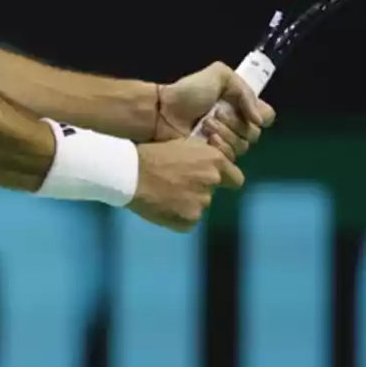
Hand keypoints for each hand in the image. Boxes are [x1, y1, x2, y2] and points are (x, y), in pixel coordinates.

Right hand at [127, 139, 243, 231]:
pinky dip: (176, 215)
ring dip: (186, 202)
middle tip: (177, 185)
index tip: (213, 181)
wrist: (130, 173)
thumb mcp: (182, 145)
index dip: (225, 179)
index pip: (235, 178)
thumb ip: (201, 157)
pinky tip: (161, 206)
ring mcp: (202, 203)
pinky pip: (187, 220)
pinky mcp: (189, 221)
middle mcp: (213, 181)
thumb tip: (209, 165)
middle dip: (199, 189)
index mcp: (214, 160)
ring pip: (198, 206)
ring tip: (164, 194)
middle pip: (213, 191)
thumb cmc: (151, 153)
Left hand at [152, 62, 275, 159]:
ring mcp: (226, 142)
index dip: (260, 115)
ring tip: (205, 125)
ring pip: (242, 147)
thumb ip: (244, 90)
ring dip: (225, 134)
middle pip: (255, 134)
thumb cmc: (189, 91)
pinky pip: (229, 158)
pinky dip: (220, 147)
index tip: (247, 112)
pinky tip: (205, 139)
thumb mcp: (219, 75)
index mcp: (240, 105)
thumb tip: (259, 120)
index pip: (267, 117)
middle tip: (215, 114)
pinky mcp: (214, 156)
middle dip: (235, 123)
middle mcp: (237, 124)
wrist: (163, 110)